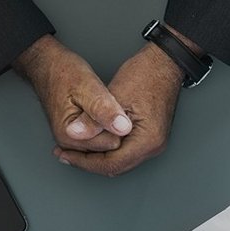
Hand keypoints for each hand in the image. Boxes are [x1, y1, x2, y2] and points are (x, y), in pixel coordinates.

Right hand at [15, 34, 131, 151]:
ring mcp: (71, 143)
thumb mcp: (88, 86)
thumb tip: (123, 128)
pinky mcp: (75, 138)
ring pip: (106, 144)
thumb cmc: (64, 73)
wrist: (47, 66)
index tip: (112, 107)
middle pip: (109, 147)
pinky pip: (100, 140)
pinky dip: (103, 129)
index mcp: (71, 136)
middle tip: (107, 106)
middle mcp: (69, 145)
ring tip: (101, 109)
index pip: (113, 143)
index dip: (119, 125)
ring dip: (109, 128)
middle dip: (114, 128)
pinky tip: (99, 114)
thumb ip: (104, 109)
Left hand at [54, 41, 183, 175]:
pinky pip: (126, 151)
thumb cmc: (145, 75)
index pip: (111, 164)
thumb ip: (93, 120)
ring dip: (97, 157)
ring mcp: (154, 143)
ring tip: (74, 148)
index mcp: (147, 140)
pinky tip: (93, 140)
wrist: (164, 63)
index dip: (84, 162)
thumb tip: (74, 134)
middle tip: (65, 153)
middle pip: (116, 167)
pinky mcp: (150, 137)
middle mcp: (154, 147)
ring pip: (120, 161)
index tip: (65, 154)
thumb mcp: (114, 96)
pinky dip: (107, 149)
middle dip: (88, 162)